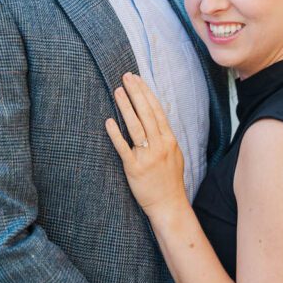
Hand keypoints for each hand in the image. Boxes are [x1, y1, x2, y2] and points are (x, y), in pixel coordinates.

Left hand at [105, 73, 186, 216]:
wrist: (169, 205)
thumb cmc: (170, 180)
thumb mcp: (174, 154)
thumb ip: (164, 136)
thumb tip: (155, 118)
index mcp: (169, 140)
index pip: (156, 110)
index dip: (146, 93)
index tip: (138, 79)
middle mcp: (159, 145)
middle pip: (146, 113)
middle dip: (136, 93)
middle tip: (126, 77)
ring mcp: (147, 157)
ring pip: (135, 126)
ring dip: (126, 107)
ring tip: (118, 91)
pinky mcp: (134, 168)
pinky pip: (123, 148)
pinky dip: (116, 134)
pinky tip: (108, 121)